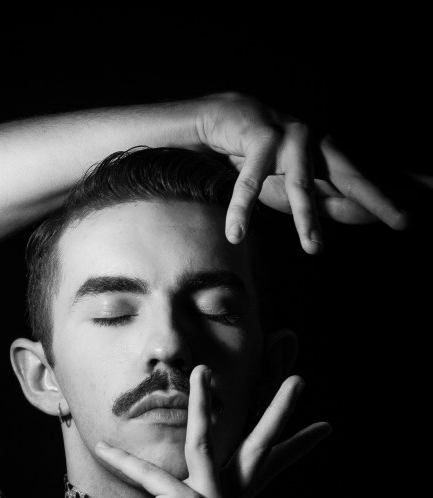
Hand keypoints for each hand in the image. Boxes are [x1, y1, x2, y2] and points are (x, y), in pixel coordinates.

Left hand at [95, 368, 330, 497]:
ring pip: (205, 443)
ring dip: (204, 404)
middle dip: (278, 412)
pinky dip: (121, 461)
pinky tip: (101, 448)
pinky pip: (148, 474)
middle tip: (298, 380)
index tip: (325, 427)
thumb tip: (190, 463)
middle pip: (259, 448)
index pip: (269, 468)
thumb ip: (192, 485)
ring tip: (202, 371)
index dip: (297, 447)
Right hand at [195, 92, 406, 252]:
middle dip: (379, 200)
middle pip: (353, 178)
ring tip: (314, 249)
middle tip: (405, 221)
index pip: (362, 185)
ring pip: (301, 185)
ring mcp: (291, 138)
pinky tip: (236, 232)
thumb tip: (356, 217)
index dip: (388, 200)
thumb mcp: (290, 185)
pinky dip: (241, 209)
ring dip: (306, 218)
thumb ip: (319, 200)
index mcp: (329, 157)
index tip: (410, 218)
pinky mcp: (260, 136)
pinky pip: (251, 181)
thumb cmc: (256, 157)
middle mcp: (318, 144)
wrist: (217, 118)